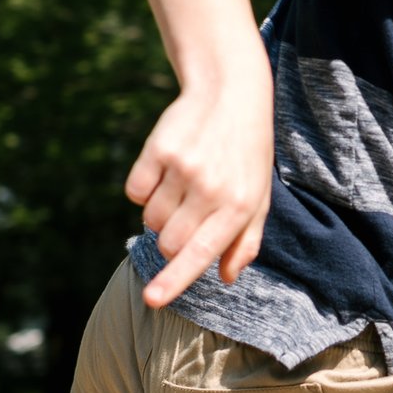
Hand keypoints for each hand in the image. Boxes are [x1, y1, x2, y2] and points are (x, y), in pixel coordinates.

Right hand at [123, 70, 274, 306]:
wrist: (230, 92)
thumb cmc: (246, 155)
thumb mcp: (259, 196)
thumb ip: (245, 242)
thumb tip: (225, 278)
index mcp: (240, 205)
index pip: (201, 253)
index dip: (174, 281)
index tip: (152, 300)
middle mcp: (212, 188)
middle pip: (168, 242)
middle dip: (171, 241)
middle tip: (188, 215)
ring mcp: (184, 167)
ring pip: (150, 219)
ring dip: (159, 214)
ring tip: (181, 186)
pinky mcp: (158, 148)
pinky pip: (134, 191)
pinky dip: (143, 189)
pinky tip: (164, 170)